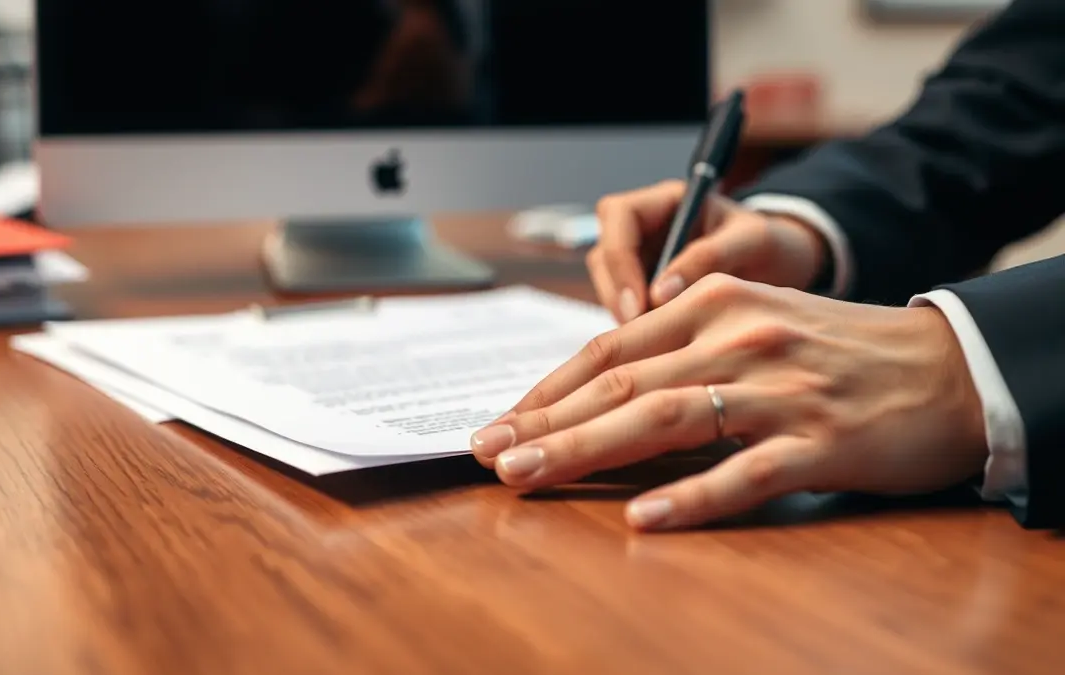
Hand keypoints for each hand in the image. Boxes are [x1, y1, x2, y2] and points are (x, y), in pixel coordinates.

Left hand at [469, 275, 988, 530]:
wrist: (943, 366)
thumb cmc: (834, 349)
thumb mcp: (753, 321)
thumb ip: (680, 347)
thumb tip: (594, 395)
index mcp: (716, 301)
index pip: (610, 350)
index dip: (548, 389)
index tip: (501, 422)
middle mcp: (741, 337)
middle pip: (622, 384)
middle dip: (545, 422)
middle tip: (489, 455)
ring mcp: (780, 390)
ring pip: (665, 420)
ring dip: (585, 450)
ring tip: (529, 477)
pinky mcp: (821, 442)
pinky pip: (744, 474)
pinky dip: (690, 497)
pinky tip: (641, 518)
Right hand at [589, 180, 828, 323]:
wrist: (781, 267)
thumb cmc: (769, 244)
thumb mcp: (750, 241)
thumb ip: (707, 257)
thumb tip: (658, 293)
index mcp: (665, 200)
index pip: (618, 216)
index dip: (620, 259)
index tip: (640, 302)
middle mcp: (644, 227)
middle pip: (604, 255)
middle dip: (618, 294)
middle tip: (641, 330)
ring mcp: (638, 260)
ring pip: (607, 285)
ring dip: (623, 313)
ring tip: (656, 341)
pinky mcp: (641, 289)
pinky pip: (623, 307)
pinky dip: (635, 327)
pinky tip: (659, 345)